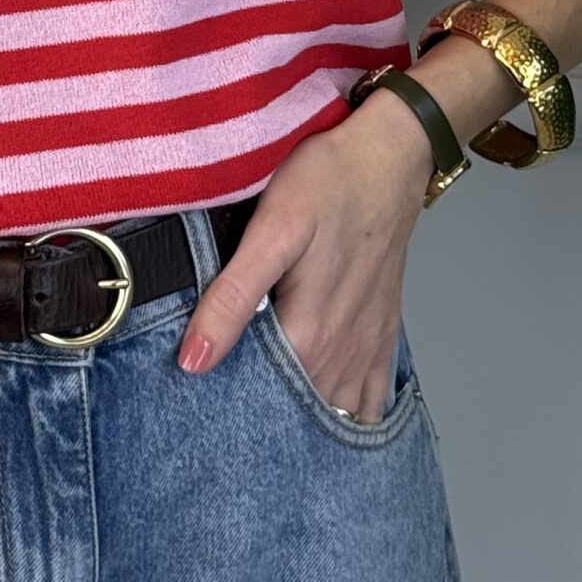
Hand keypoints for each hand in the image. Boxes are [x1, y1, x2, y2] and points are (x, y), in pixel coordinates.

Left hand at [175, 95, 433, 420]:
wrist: (388, 157)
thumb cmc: (327, 182)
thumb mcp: (271, 230)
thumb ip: (232, 298)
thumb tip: (193, 361)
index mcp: (309, 334)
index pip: (261, 404)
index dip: (227, 410)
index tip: (199, 410)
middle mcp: (342, 352)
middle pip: (297, 413)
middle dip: (263, 420)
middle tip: (224, 416)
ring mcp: (366, 345)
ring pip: (333, 412)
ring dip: (303, 423)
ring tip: (266, 420)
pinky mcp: (382, 332)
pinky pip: (372, 400)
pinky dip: (350, 420)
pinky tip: (327, 423)